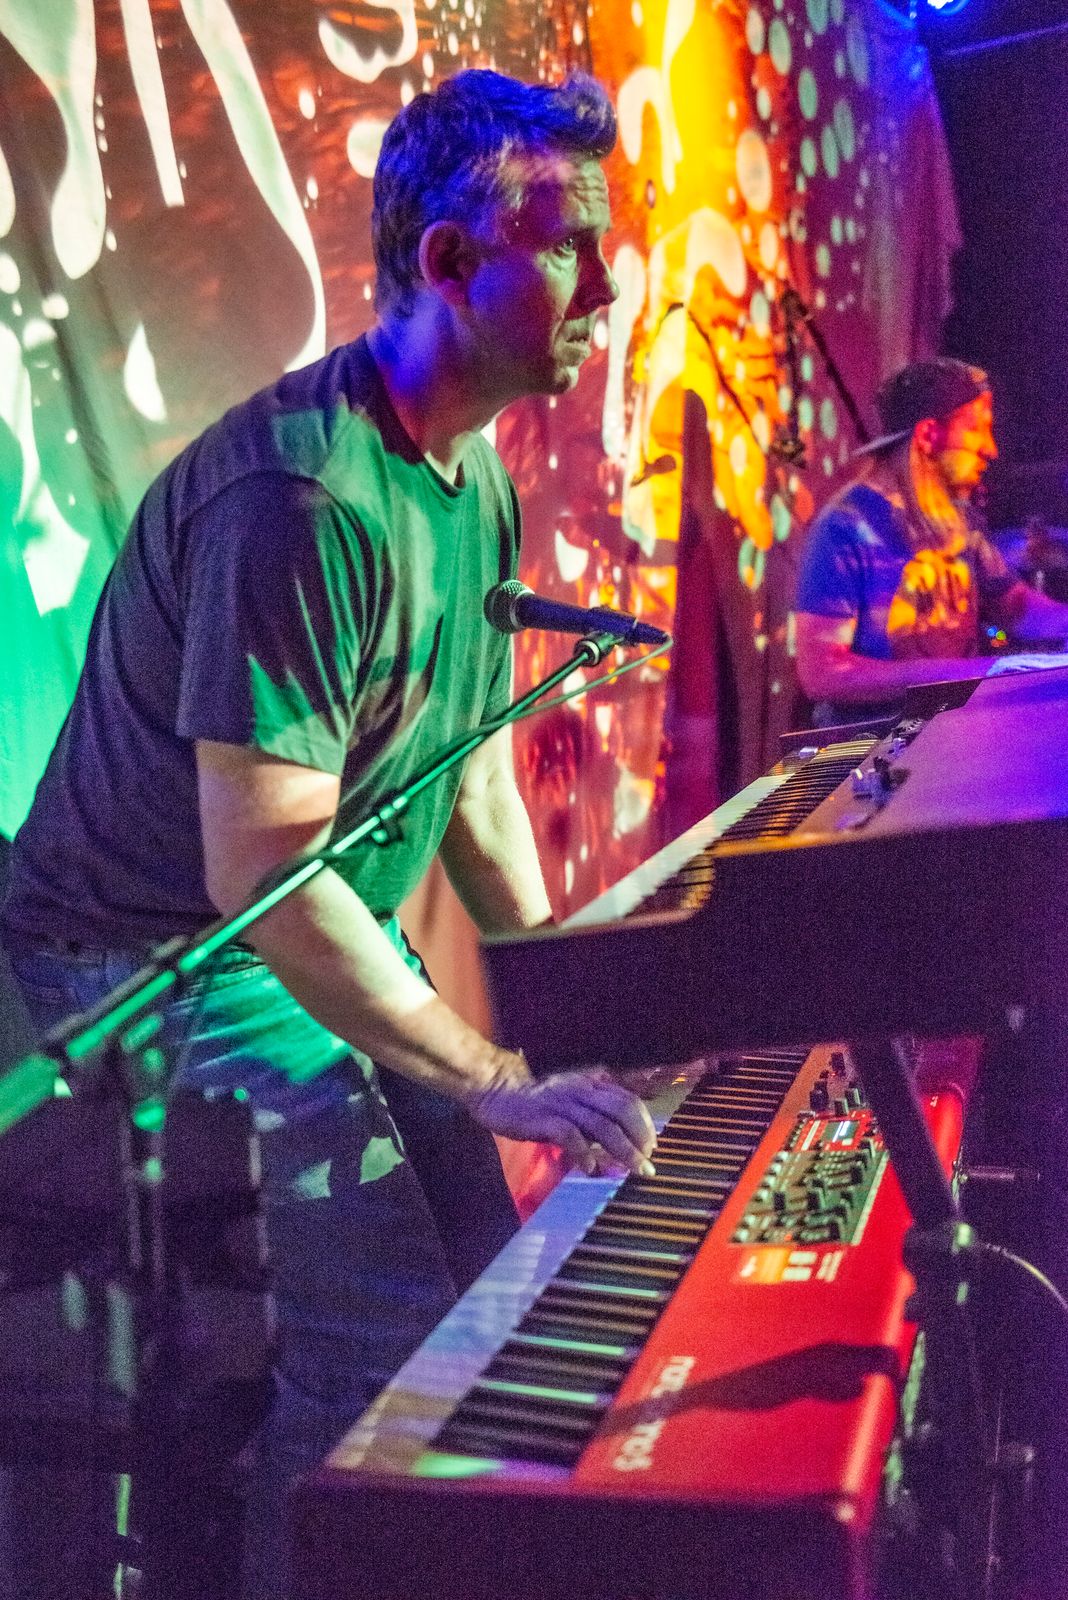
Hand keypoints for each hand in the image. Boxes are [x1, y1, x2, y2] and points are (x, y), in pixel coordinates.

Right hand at [468, 1065, 656, 1176]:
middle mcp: (581, 1091)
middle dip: (640, 1137)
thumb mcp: (572, 1104)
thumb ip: (595, 1117)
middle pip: (622, 1110)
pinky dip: (584, 1152)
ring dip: (623, 1150)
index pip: (629, 1101)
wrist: (498, 1091)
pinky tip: (590, 1169)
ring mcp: (563, 1104)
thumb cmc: (538, 1103)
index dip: (645, 1125)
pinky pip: (570, 1135)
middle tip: (647, 1162)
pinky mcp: (543, 1118)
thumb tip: (621, 1141)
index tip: (651, 1148)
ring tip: (634, 1170)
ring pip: (602, 1125)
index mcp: (591, 1086)